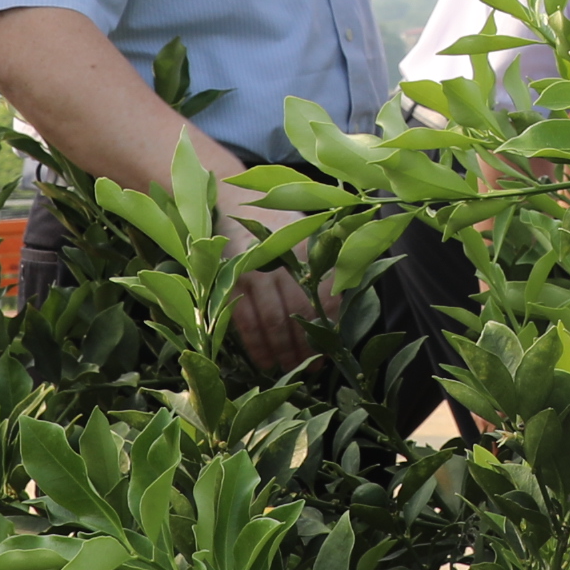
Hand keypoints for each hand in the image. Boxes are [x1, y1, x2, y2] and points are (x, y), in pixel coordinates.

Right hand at [225, 199, 318, 373]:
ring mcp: (255, 270)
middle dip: (305, 347)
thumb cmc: (279, 231)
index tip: (327, 354)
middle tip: (308, 368)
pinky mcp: (231, 279)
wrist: (234, 202)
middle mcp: (283, 260)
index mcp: (310, 249)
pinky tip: (265, 361)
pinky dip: (257, 345)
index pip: (326, 296)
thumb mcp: (307, 240)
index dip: (328, 329)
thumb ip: (328, 271)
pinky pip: (246, 320)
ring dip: (282, 351)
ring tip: (287, 368)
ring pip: (273, 321)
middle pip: (300, 313)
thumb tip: (338, 319)